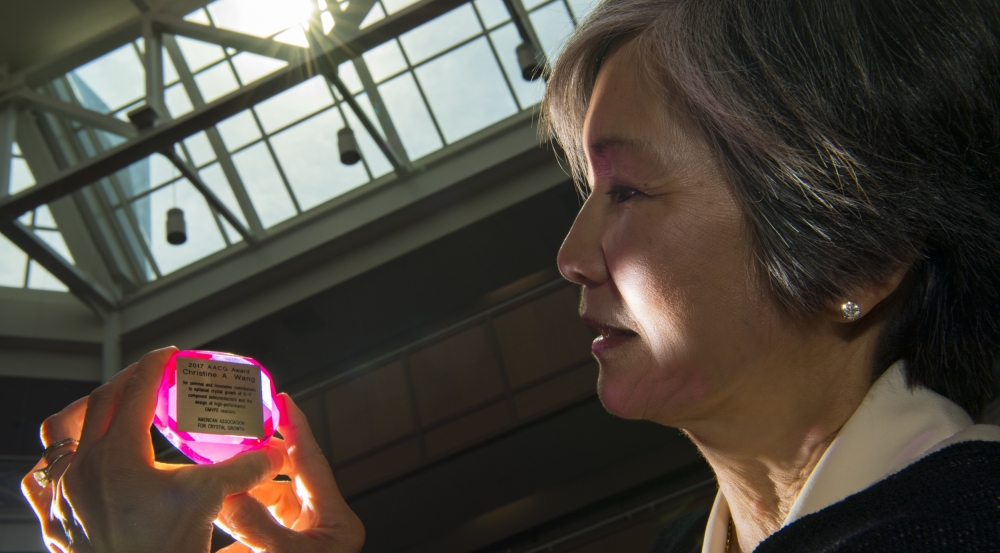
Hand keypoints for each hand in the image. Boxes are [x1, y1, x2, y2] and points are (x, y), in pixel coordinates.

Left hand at [21, 347, 284, 552]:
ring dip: (82, 415)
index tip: (169, 356)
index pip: (135, 392)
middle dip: (125, 383)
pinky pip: (39, 481)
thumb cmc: (165, 550)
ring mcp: (63, 496)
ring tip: (103, 411)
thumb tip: (274, 450)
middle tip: (149, 378)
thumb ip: (243, 467)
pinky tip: (73, 465)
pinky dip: (55, 463)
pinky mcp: (55, 522)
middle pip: (97, 404)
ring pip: (58, 436)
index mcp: (119, 455)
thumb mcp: (210, 500)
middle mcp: (83, 469)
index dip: (154, 367)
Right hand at [215, 394, 364, 552]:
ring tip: (218, 477)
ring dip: (242, 491)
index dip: (297, 427)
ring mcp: (302, 538)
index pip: (313, 462)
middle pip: (288, 477)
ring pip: (269, 501)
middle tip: (236, 439)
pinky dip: (235, 522)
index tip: (283, 399)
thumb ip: (257, 523)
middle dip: (260, 458)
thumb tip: (228, 493)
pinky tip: (214, 514)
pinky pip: (258, 527)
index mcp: (336, 521)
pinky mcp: (282, 551)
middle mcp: (320, 525)